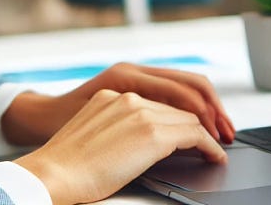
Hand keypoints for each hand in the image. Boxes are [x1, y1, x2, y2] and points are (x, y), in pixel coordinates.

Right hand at [14, 89, 226, 204]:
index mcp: (111, 96)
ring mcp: (140, 112)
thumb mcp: (92, 134)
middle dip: (199, 122)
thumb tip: (139, 145)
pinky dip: (209, 145)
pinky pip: (194, 134)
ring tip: (216, 149)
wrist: (53, 173)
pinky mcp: (152, 133)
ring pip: (188, 118)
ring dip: (207, 133)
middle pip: (176, 106)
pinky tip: (214, 155)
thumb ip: (116, 128)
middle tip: (216, 137)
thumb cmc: (67, 165)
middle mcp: (127, 97)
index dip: (179, 116)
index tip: (191, 130)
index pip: (157, 101)